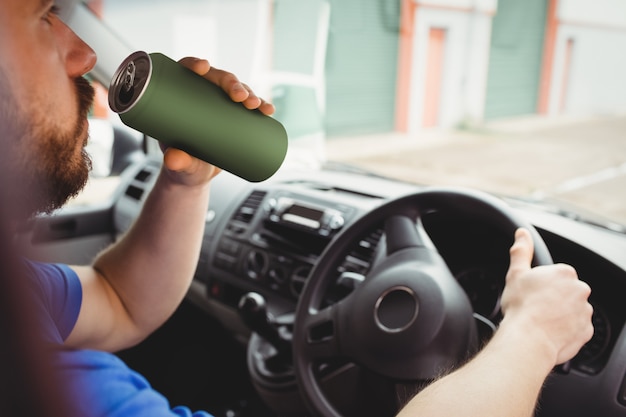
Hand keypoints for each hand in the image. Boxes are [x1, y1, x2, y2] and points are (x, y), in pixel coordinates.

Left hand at [160, 57, 274, 186]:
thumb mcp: (178, 165)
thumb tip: (174, 160)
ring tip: (257, 106)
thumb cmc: (180, 166)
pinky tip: (269, 109)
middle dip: (232, 83)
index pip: (185, 73)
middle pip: (216, 79)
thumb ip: (176, 163)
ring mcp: (219, 106)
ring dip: (249, 93)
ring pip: (236, 91)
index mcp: (179, 98)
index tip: (203, 67)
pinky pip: (249, 106)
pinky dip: (261, 105)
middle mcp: (201, 97)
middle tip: (240, 97)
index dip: (194, 64)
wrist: (194, 177)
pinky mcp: (234, 118)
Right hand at [500, 228, 593, 364]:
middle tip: (535, 307)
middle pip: (565, 292)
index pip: (556, 275)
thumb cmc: (522, 306)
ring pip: (571, 310)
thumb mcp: (516, 274)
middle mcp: (580, 290)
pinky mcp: (586, 331)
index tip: (532, 293)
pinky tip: (549, 332)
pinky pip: (576, 328)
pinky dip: (565, 330)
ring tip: (541, 322)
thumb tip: (522, 233)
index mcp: (565, 273)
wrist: (529, 339)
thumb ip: (521, 251)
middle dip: (553, 299)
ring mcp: (585, 311)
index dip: (542, 285)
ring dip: (560, 314)